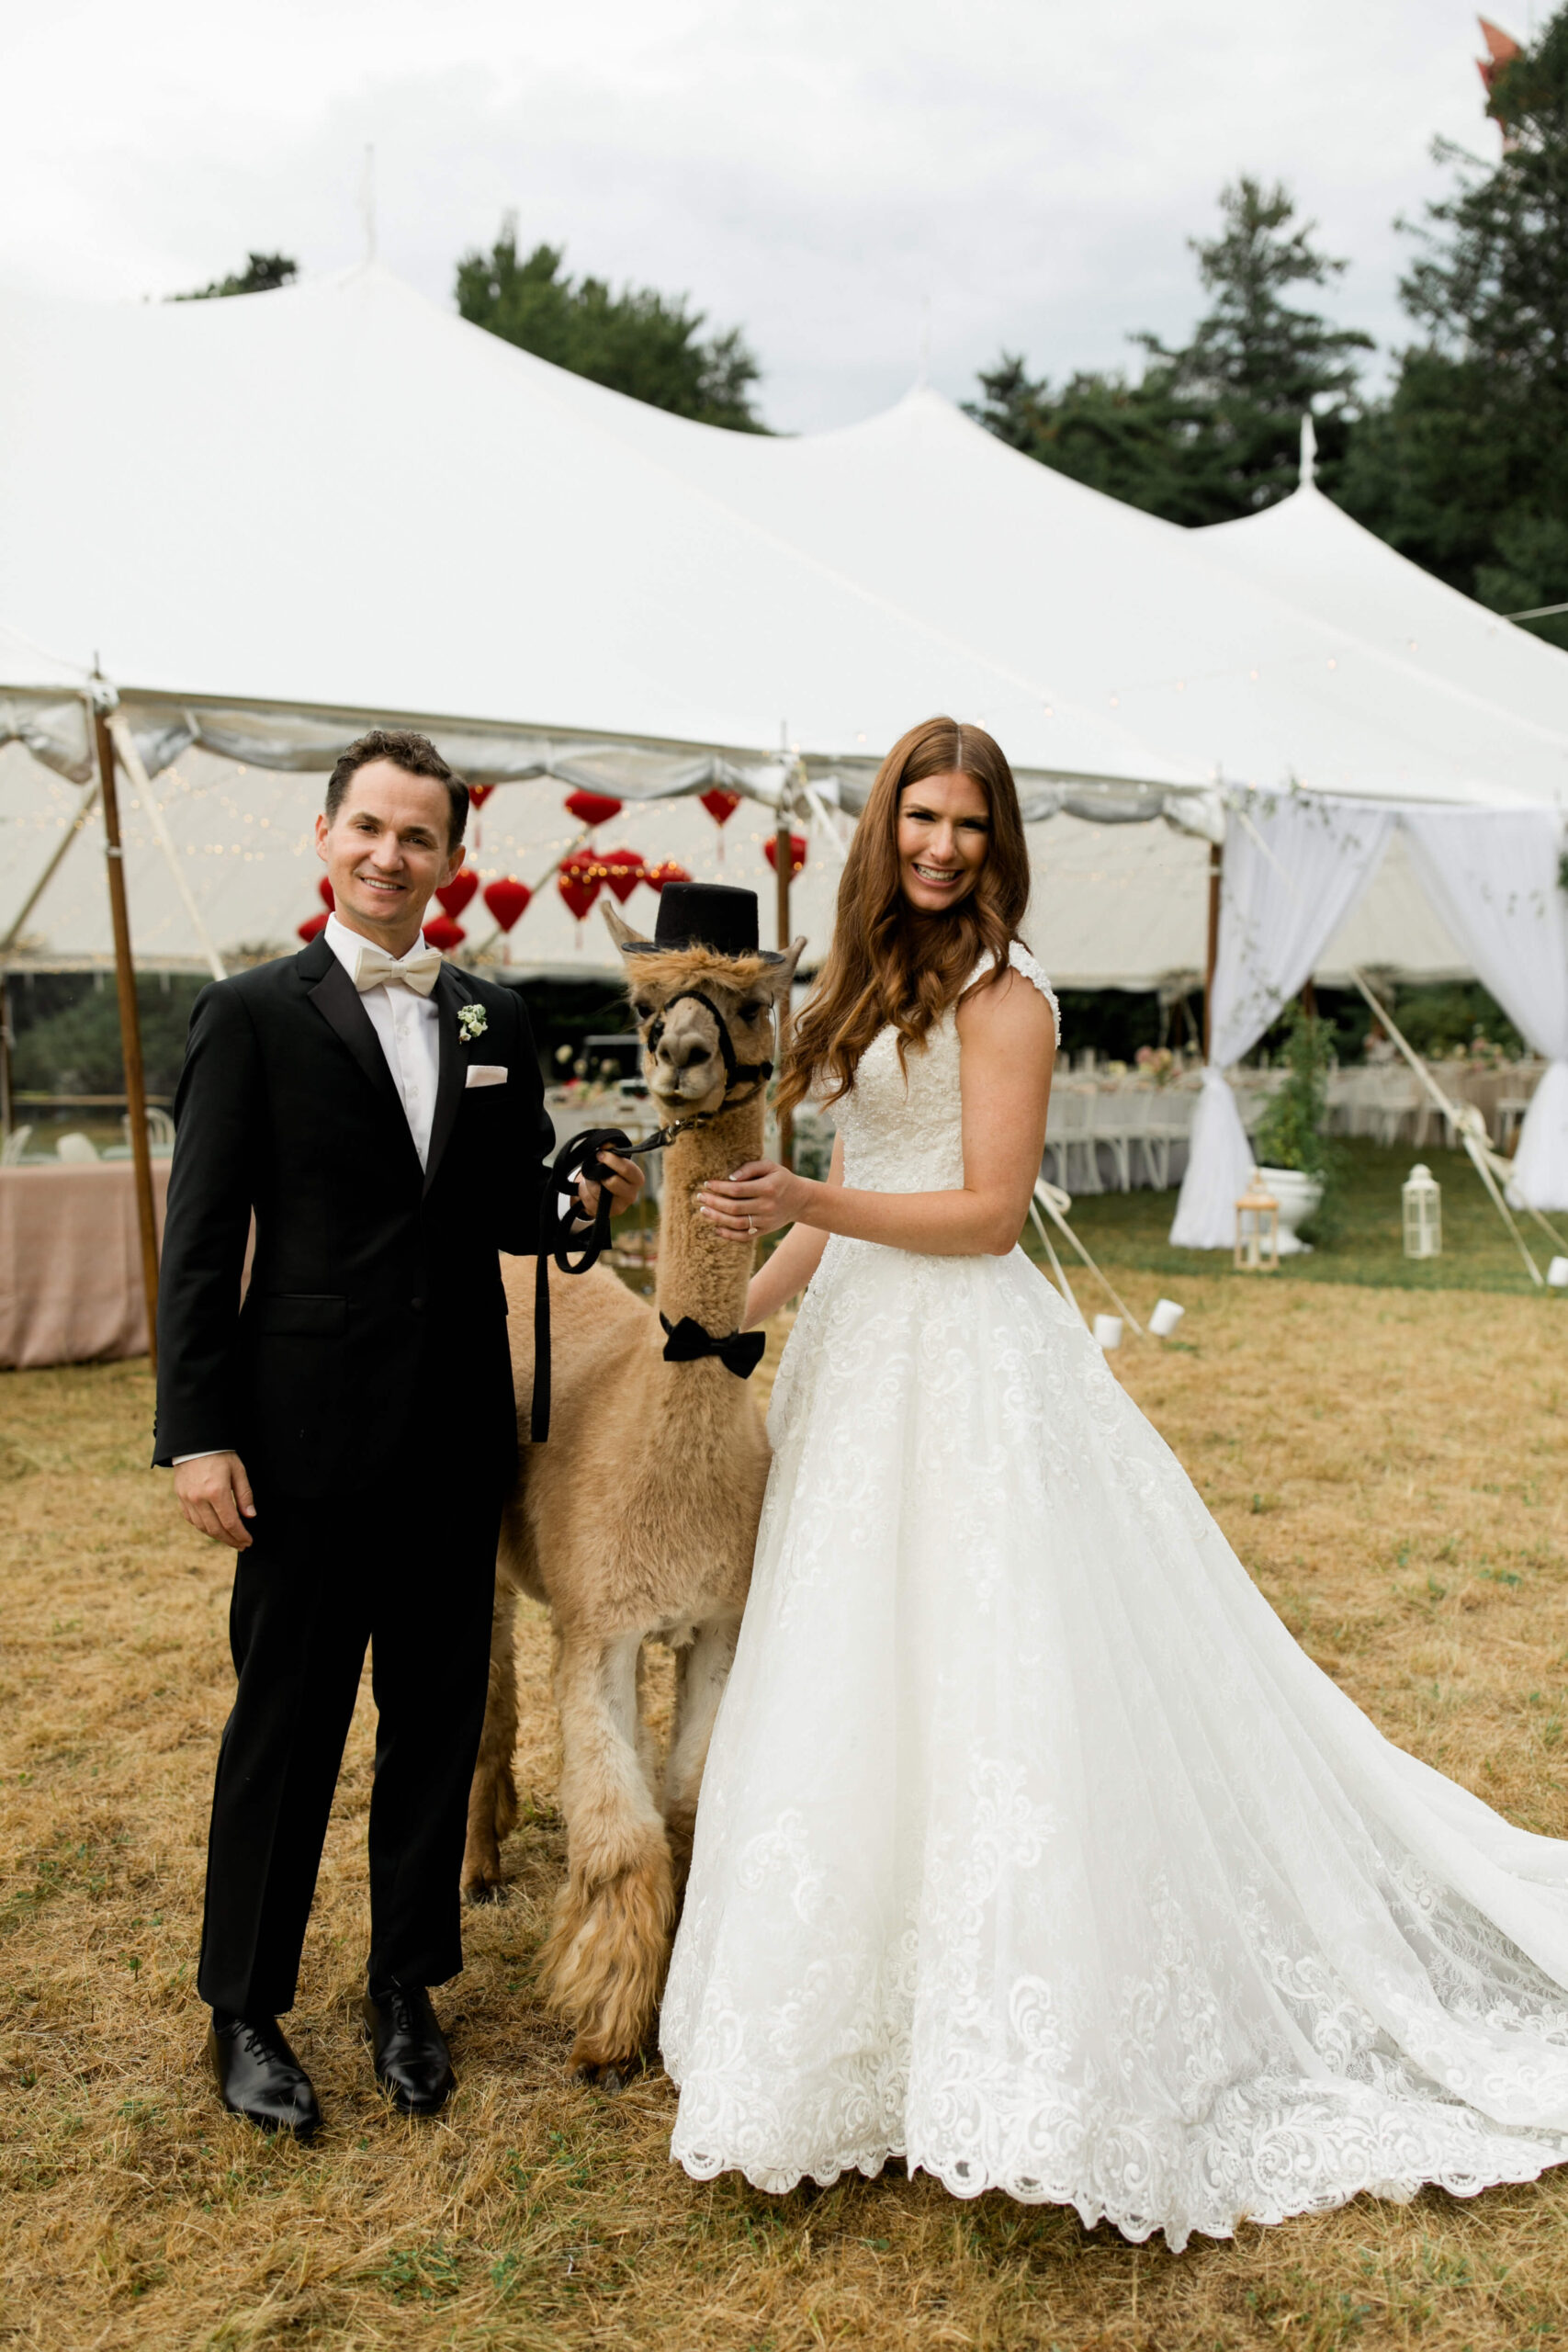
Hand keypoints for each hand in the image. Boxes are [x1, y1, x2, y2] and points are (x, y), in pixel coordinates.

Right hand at [173, 1451, 255, 1549]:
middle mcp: (199, 1499)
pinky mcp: (180, 1498)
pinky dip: (204, 1527)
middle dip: (231, 1540)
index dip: (240, 1535)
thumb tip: (250, 1516)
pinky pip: (192, 1520)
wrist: (194, 1442)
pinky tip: (214, 1529)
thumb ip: (244, 1495)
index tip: (249, 1541)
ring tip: (230, 1539)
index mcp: (216, 1491)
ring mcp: (187, 1499)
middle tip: (242, 1545)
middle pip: (216, 1529)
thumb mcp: (238, 1470)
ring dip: (218, 1537)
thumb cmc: (220, 1454)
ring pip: (203, 1527)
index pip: (230, 1522)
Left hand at [575, 1149, 643, 1224]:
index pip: (628, 1169)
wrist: (603, 1192)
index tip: (600, 1154)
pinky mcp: (605, 1215)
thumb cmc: (610, 1172)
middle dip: (599, 1173)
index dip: (612, 1160)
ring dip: (590, 1182)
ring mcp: (619, 1207)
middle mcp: (631, 1195)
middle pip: (612, 1182)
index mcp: (637, 1179)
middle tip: (595, 1167)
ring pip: (598, 1191)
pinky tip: (589, 1189)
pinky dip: (584, 1192)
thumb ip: (611, 1148)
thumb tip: (605, 1144)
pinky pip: (589, 1201)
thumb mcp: (613, 1159)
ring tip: (592, 1178)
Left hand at [697, 1160, 812, 1242]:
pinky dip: (729, 1235)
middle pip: (734, 1207)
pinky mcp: (765, 1230)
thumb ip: (750, 1168)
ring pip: (737, 1223)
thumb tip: (730, 1177)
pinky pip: (744, 1236)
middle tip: (700, 1197)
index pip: (738, 1189)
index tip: (707, 1183)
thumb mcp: (770, 1166)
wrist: (800, 1200)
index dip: (719, 1187)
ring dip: (717, 1218)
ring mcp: (766, 1221)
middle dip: (714, 1202)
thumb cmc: (780, 1179)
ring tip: (704, 1210)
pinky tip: (716, 1228)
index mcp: (768, 1188)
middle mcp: (767, 1206)